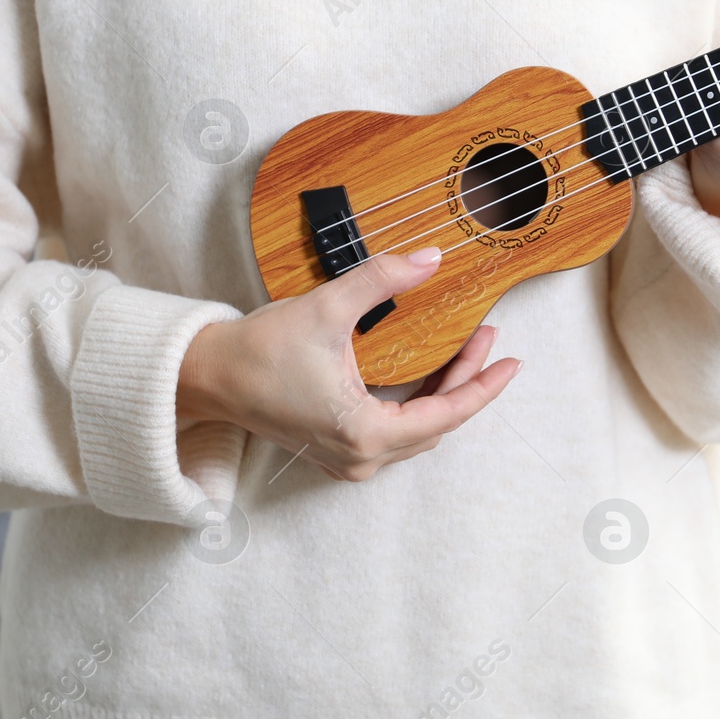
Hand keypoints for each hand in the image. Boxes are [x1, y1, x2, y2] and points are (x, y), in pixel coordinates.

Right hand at [177, 248, 522, 480]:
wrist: (208, 376)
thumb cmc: (259, 350)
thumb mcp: (328, 308)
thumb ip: (384, 279)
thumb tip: (430, 258)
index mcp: (365, 432)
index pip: (447, 414)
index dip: (485, 386)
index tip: (512, 362)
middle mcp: (361, 458)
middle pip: (436, 423)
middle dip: (466, 380)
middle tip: (486, 338)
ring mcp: (347, 460)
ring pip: (416, 432)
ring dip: (442, 393)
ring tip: (463, 351)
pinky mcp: (334, 451)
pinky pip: (393, 434)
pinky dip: (416, 405)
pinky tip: (424, 374)